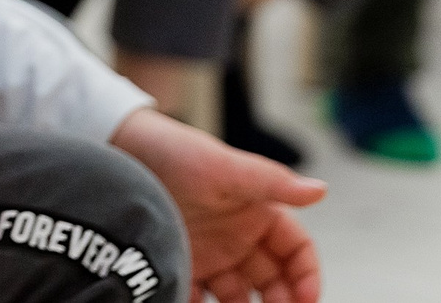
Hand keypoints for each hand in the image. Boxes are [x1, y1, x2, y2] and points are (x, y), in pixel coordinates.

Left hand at [108, 108, 324, 302]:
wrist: (119, 154)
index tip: (306, 299)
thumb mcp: (225, 167)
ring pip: (240, 298)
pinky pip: (198, 300)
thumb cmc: (176, 152)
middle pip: (274, 282)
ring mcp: (212, 256)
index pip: (297, 251)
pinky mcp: (181, 268)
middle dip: (282, 302)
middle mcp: (239, 238)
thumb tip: (321, 190)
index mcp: (259, 213)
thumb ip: (272, 182)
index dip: (306, 275)